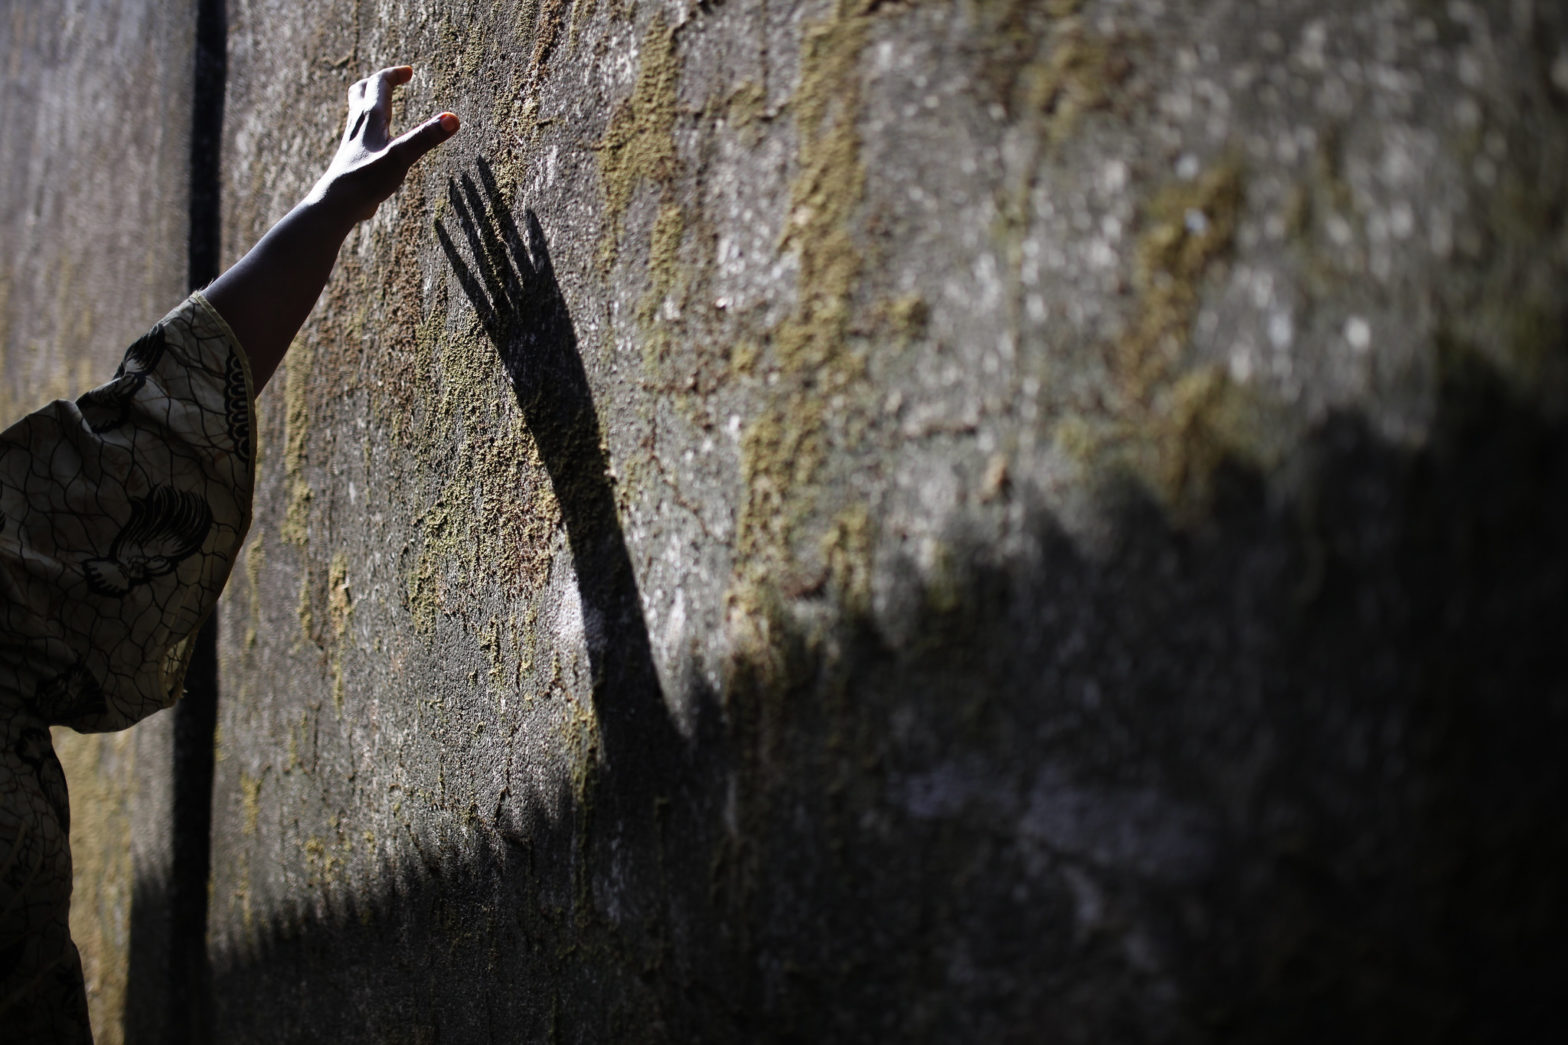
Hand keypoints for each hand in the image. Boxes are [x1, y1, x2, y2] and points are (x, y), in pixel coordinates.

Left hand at [306, 65, 459, 225]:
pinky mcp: (353, 159)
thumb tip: (453, 119)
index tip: (409, 72)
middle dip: (377, 82)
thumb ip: (426, 137)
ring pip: (357, 112)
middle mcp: (359, 125)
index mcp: (370, 118)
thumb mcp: (401, 157)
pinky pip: (360, 134)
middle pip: (361, 91)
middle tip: (393, 81)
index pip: (380, 84)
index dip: (394, 75)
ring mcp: (354, 142)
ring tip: (383, 104)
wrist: (337, 203)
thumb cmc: (365, 179)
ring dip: (370, 101)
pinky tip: (377, 140)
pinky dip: (369, 127)